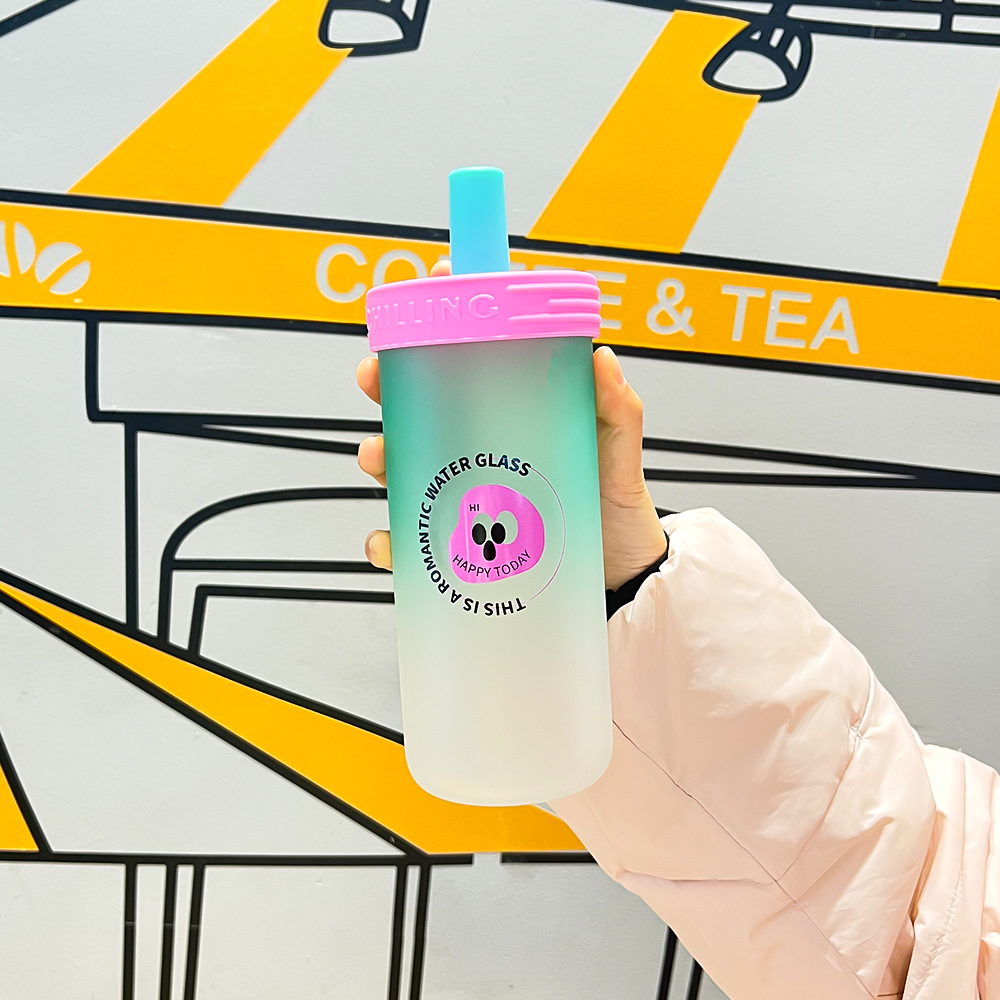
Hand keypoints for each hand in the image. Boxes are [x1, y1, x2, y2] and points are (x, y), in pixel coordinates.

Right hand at [356, 262, 666, 590]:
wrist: (622, 575)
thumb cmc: (615, 506)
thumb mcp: (617, 450)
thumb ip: (615, 408)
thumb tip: (600, 356)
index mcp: (513, 415)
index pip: (472, 360)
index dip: (446, 320)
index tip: (432, 286)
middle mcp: (481, 449)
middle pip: (419, 408)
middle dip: (386, 387)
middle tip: (374, 377)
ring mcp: (465, 495)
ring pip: (404, 467)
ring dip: (379, 456)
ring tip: (377, 456)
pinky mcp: (460, 545)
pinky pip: (413, 541)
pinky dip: (391, 542)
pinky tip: (390, 543)